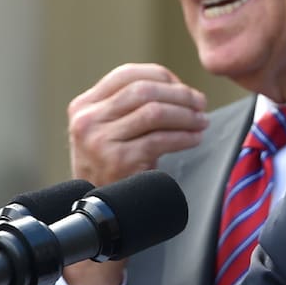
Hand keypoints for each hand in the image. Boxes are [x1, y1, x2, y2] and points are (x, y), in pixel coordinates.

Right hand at [67, 62, 206, 185]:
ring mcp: (100, 141)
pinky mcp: (118, 161)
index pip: (126, 74)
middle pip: (143, 90)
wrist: (101, 211)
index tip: (182, 87)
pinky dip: (184, 136)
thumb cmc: (113, 166)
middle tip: (201, 103)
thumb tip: (177, 86)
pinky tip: (195, 138)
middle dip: (179, 94)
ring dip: (186, 115)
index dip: (161, 76)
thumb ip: (129, 104)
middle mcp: (87, 120)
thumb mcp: (108, 129)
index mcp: (83, 105)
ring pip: (155, 112)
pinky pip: (160, 139)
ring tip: (201, 121)